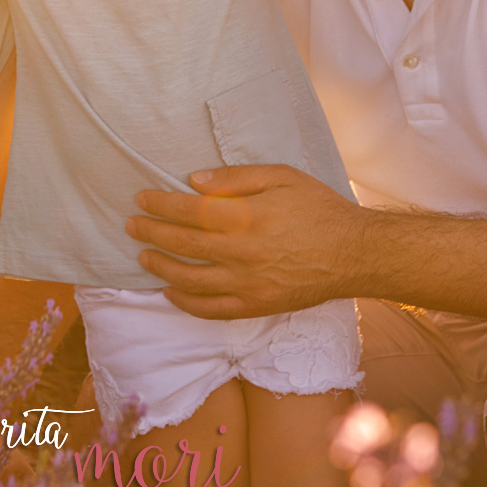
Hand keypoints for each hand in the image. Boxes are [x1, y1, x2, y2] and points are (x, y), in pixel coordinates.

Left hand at [126, 164, 363, 318]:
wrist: (354, 254)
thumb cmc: (320, 208)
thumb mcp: (282, 176)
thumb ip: (237, 177)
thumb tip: (195, 181)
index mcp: (246, 216)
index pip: (189, 211)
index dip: (160, 204)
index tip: (141, 199)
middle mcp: (241, 252)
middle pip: (182, 243)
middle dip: (151, 232)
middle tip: (131, 225)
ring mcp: (247, 284)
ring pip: (189, 280)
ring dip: (160, 268)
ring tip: (144, 257)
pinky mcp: (256, 306)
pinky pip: (211, 309)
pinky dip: (185, 303)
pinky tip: (171, 293)